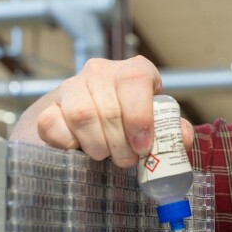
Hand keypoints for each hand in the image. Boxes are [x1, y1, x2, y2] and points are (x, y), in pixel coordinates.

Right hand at [12, 56, 193, 167]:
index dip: (140, 116)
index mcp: (133, 71)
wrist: (85, 120)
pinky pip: (53, 125)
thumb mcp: (155, 123)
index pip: (135, 80)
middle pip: (109, 108)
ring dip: (96, 145)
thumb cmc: (128, 122)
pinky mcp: (48, 107)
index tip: (143, 146)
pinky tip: (79, 149)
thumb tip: (182, 139)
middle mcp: (100, 71)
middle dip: (120, 144)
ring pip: (81, 115)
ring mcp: (71, 86)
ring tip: (104, 155)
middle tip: (126, 161)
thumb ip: (171, 130)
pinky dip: (68, 144)